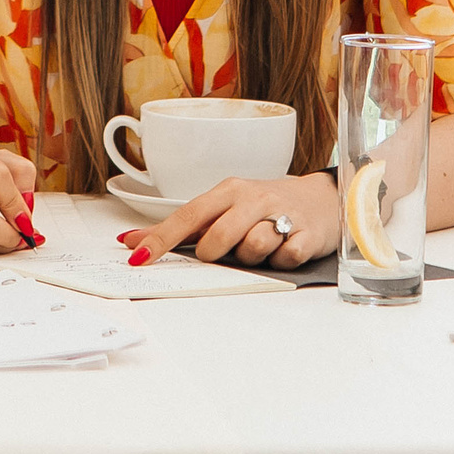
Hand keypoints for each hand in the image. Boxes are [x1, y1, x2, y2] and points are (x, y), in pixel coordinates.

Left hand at [119, 171, 340, 268]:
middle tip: (227, 251)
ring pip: (253, 249)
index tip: (139, 258)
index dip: (162, 239)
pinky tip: (284, 251)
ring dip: (252, 257)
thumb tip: (131, 242)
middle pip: (218, 237)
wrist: (321, 199)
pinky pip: (285, 259)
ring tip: (261, 246)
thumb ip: (180, 227)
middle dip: (215, 253)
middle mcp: (253, 199)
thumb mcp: (223, 208)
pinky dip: (281, 261)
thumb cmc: (264, 206)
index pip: (188, 216)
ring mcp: (282, 216)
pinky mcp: (307, 235)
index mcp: (229, 191)